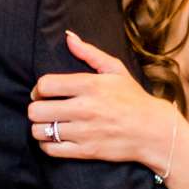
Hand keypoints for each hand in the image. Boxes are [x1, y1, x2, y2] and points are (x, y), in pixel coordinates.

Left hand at [29, 31, 170, 166]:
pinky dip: (47, 144)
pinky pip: (51, 149)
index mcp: (90, 85)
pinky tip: (54, 139)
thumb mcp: (115, 70)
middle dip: (36, 108)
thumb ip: (89, 53)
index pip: (45, 85)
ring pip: (40, 131)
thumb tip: (69, 37)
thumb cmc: (133, 98)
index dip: (38, 89)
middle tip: (44, 109)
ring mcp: (84, 132)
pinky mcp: (86, 151)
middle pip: (37, 110)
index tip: (43, 93)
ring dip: (39, 127)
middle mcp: (85, 108)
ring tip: (48, 124)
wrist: (153, 131)